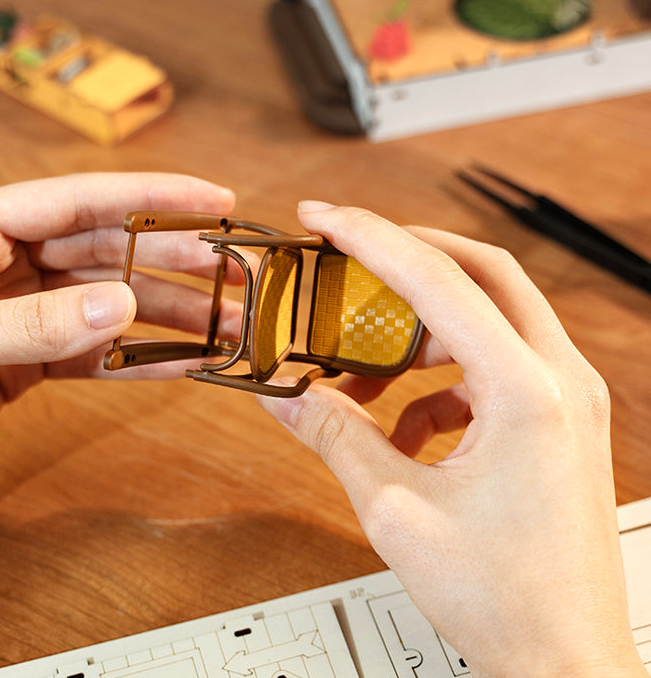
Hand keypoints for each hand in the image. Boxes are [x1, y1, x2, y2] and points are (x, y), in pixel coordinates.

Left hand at [0, 172, 238, 523]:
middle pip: (105, 249)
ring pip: (108, 299)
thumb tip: (122, 303)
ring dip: (166, 313)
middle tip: (232, 274)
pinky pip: (94, 351)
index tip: (213, 202)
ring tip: (221, 326)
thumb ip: (30, 325)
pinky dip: (137, 358)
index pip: (77, 200)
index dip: (152, 198)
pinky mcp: (25, 357)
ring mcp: (16, 311)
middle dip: (173, 261)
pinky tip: (180, 365)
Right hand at [258, 202, 645, 677]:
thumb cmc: (506, 599)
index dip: (370, 238)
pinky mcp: (554, 419)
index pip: (437, 280)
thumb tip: (287, 394)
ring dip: (419, 327)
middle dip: (406, 255)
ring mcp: (565, 398)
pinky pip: (491, 366)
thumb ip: (334, 435)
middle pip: (480, 272)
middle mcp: (559, 380)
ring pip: (487, 316)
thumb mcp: (395, 508)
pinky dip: (438, 378)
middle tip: (348, 256)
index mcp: (527, 391)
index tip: (324, 218)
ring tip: (363, 365)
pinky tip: (402, 425)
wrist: (565, 665)